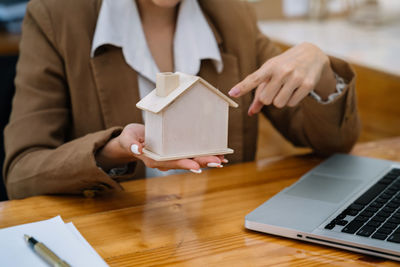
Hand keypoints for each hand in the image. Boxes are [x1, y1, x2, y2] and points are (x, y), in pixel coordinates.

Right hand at [95, 123, 225, 172]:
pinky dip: (205, 154)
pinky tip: (218, 155)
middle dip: (202, 163)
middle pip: (185, 163)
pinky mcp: (176, 152)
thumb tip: (138, 148)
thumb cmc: (130, 138)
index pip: (170, 163)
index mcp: (154, 160)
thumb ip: (132, 144)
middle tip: (218, 162)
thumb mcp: (128, 139)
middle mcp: (166, 161)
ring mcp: (172, 157)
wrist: (133, 139)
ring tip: (222, 160)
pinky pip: (192, 154)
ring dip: (207, 160)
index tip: (196, 167)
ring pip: (191, 160)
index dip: (183, 164)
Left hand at [228, 42, 336, 114]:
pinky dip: (291, 100)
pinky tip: (296, 88)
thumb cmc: (284, 66)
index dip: (242, 87)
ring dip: (280, 100)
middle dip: (269, 98)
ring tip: (286, 88)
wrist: (312, 55)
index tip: (231, 93)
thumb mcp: (270, 73)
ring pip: (279, 104)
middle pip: (266, 100)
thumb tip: (250, 113)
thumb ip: (259, 93)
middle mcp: (282, 71)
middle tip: (276, 87)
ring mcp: (296, 77)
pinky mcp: (307, 85)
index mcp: (270, 66)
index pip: (253, 79)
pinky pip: (291, 104)